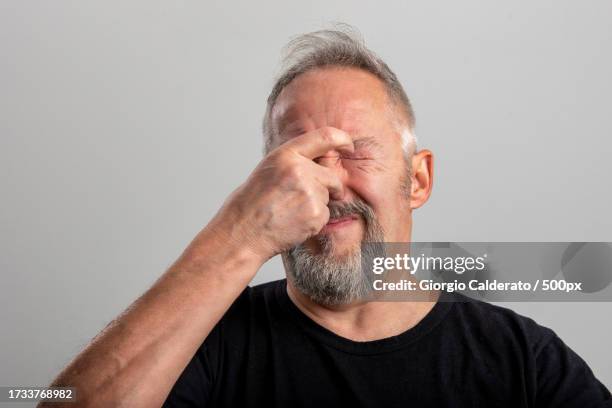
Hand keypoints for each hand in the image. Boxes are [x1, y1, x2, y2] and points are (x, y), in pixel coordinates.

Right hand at [210, 127, 353, 262]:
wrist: (243, 233)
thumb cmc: (251, 204)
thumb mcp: (268, 170)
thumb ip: (293, 162)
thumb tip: (318, 162)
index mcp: (285, 155)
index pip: (325, 137)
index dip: (342, 140)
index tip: (348, 146)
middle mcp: (300, 170)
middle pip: (331, 176)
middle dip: (328, 188)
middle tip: (307, 199)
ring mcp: (309, 192)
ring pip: (328, 197)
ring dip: (316, 206)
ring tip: (290, 212)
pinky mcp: (316, 213)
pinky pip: (325, 215)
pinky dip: (314, 222)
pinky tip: (293, 223)